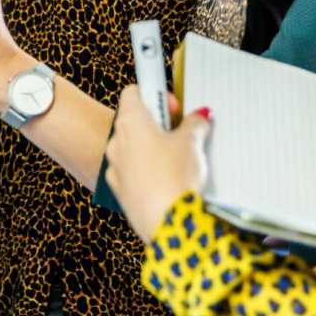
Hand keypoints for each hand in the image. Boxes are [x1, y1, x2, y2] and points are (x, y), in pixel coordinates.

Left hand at [104, 86, 211, 243]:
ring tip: (177, 160)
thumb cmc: (175, 177)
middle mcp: (117, 141)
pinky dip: (147, 171)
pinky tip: (168, 180)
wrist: (168, 223)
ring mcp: (115, 167)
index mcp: (131, 121)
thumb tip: (199, 118)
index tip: (173, 108)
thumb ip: (194, 123)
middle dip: (157, 123)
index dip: (155, 94)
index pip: (133, 92)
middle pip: (134, 120)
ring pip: (132, 147)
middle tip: (179, 133)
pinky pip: (132, 172)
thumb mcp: (192, 142)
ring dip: (152, 148)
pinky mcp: (120, 191)